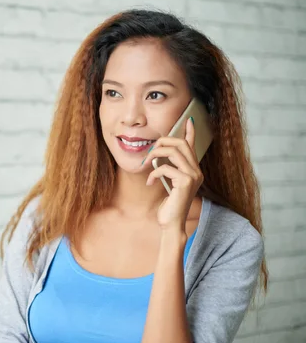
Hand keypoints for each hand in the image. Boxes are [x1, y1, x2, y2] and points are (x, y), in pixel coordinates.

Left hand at [138, 118, 203, 233]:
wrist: (172, 222)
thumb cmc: (169, 204)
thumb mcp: (169, 182)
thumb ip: (168, 168)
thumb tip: (159, 152)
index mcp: (194, 170)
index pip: (193, 146)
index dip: (191, 131)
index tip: (188, 119)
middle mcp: (197, 171)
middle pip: (181, 144)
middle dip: (162, 142)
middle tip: (150, 152)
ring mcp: (193, 176)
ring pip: (173, 152)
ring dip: (155, 155)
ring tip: (147, 164)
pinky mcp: (186, 182)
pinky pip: (165, 167)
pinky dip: (153, 173)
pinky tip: (149, 182)